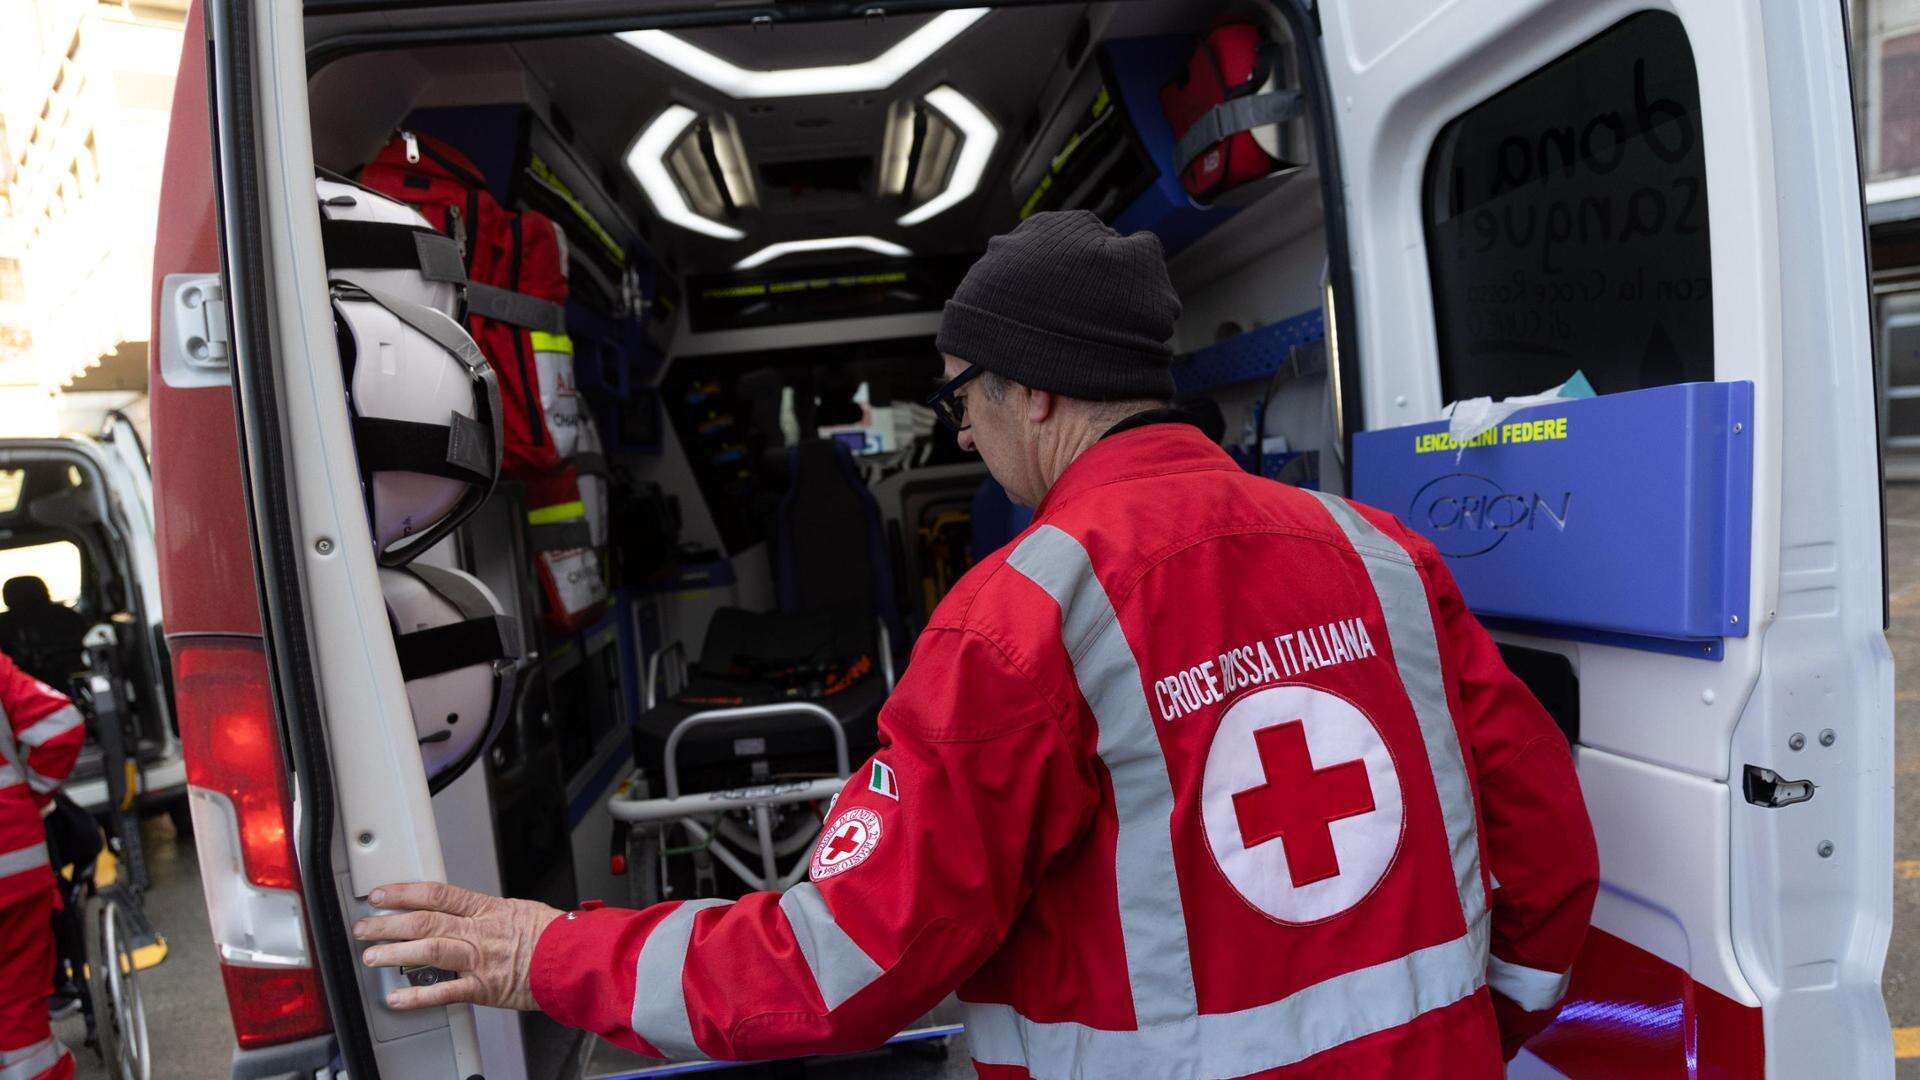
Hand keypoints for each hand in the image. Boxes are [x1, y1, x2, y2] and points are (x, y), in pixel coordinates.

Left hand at [352, 881, 563, 1010]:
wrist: (577, 958)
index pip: (438, 894)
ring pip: (431, 951)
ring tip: (371, 957)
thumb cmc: (555, 936)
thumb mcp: (520, 910)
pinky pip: (446, 992)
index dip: (405, 892)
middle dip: (389, 923)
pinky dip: (419, 997)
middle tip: (363, 926)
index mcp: (487, 909)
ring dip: (396, 954)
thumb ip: (488, 914)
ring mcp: (480, 960)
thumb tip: (466, 913)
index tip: (381, 894)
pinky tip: (397, 999)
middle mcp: (479, 931)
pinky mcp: (485, 988)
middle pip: (425, 921)